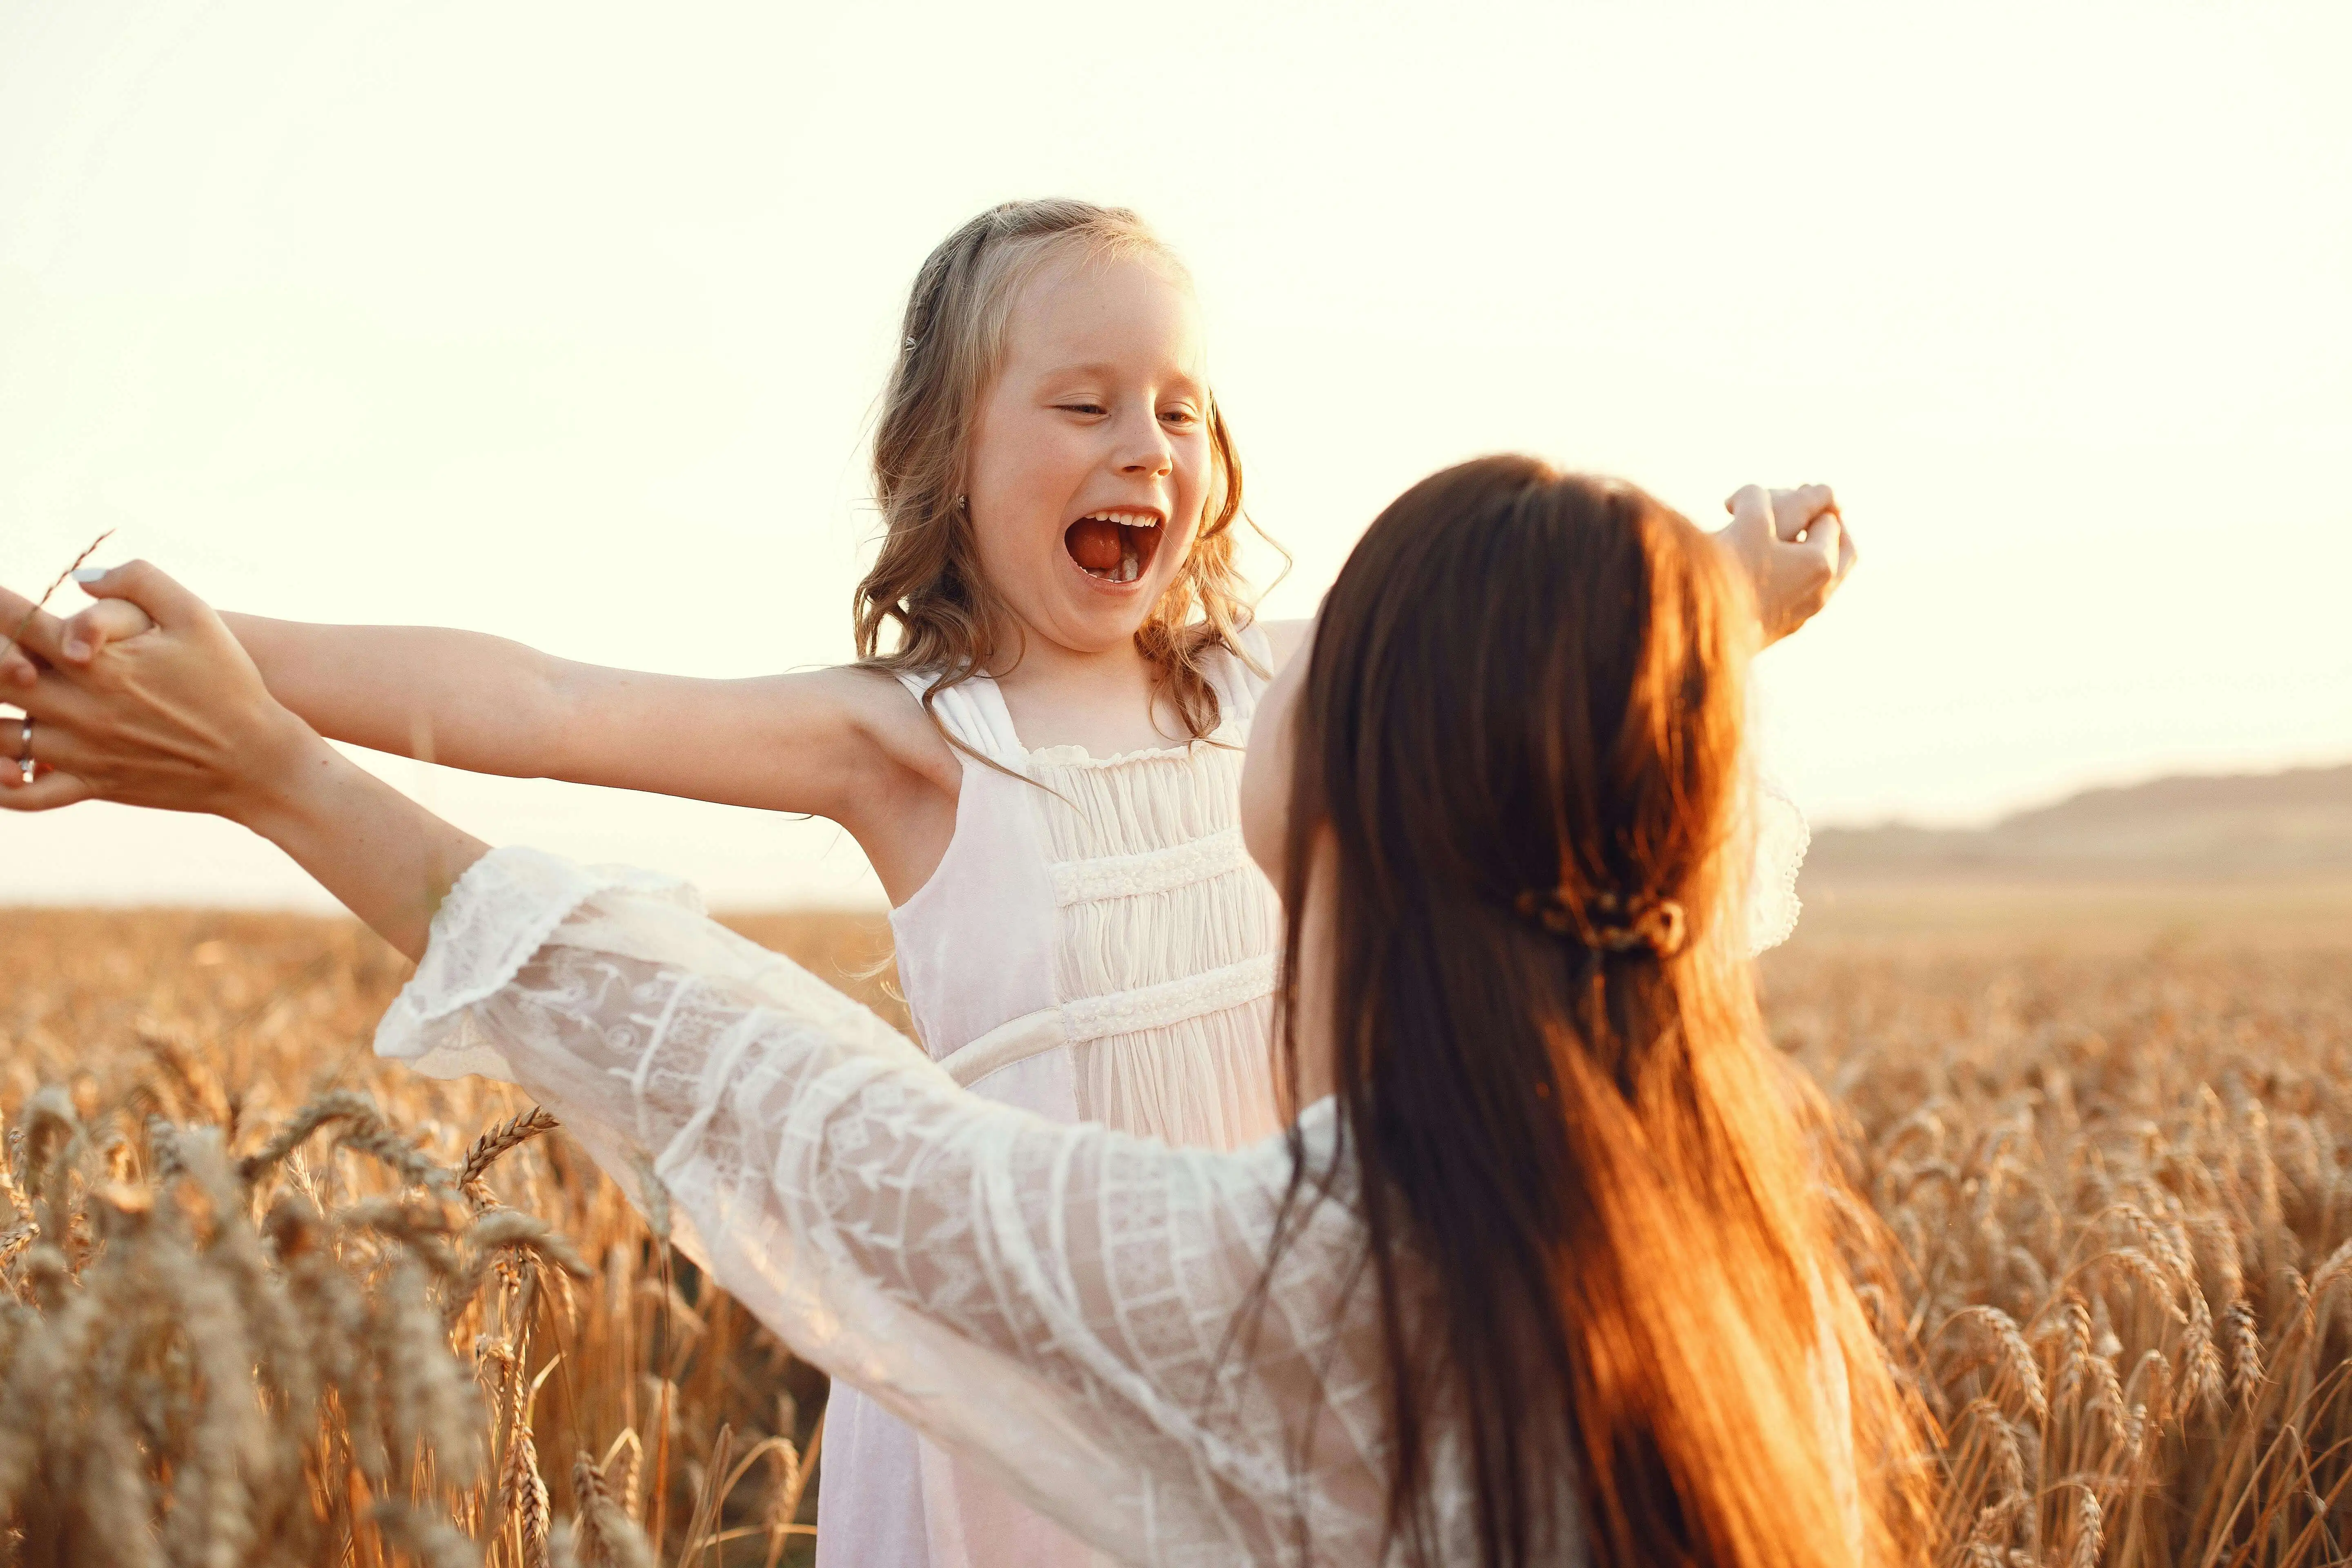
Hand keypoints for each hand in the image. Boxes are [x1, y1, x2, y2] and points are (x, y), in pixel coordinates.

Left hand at [0, 561, 321, 820]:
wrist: (258, 758)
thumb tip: (83, 579)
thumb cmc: (230, 681)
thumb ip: (140, 579)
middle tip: (0, 652)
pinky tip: (1, 765)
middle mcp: (78, 707)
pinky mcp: (92, 784)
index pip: (18, 624)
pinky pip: (24, 793)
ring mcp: (80, 751)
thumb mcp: (198, 614)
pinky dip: (0, 781)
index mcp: (97, 661)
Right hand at [1710, 483, 1856, 644]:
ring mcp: (1802, 615)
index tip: (1798, 490)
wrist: (1704, 632)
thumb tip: (1759, 493)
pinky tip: (1766, 570)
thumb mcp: (1746, 519)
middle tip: (1817, 514)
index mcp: (1820, 564)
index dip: (1813, 501)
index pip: (1829, 520)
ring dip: (1812, 554)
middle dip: (1832, 530)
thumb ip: (1759, 496)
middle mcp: (1819, 593)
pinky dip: (1794, 575)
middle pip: (1844, 554)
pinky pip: (1801, 596)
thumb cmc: (1729, 572)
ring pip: (1824, 578)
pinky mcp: (1780, 629)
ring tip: (1789, 539)